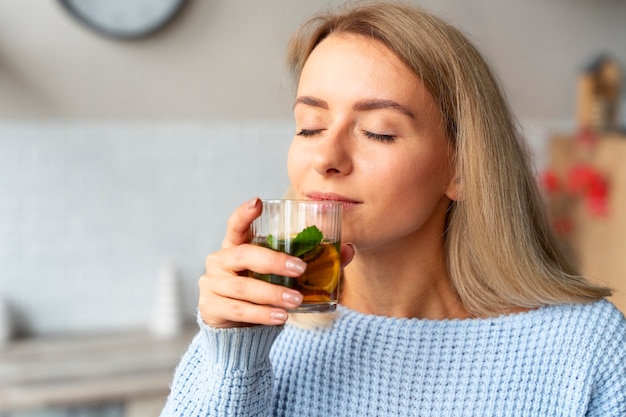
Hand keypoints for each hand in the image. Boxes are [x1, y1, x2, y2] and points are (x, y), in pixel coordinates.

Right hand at [198, 197, 354, 327]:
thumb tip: (347, 250)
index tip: (258, 202)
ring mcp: (213, 284)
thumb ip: (310, 260)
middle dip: (273, 261)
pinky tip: (280, 317)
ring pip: (243, 287)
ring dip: (273, 293)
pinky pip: (239, 310)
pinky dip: (262, 314)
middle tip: (300, 269)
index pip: (236, 225)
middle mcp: (221, 260)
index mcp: (236, 245)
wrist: (235, 324)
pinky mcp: (212, 307)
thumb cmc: (260, 289)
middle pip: (243, 255)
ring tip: (296, 300)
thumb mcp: (278, 273)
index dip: (245, 213)